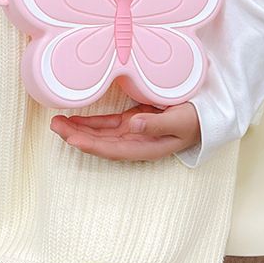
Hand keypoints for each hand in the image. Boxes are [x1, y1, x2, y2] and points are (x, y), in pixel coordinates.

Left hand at [50, 102, 200, 162]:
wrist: (208, 113)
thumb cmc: (196, 119)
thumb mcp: (180, 121)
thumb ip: (156, 124)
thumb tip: (132, 125)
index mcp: (146, 147)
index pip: (112, 149)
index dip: (92, 145)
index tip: (72, 139)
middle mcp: (135, 142)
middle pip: (100, 143)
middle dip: (77, 136)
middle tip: (55, 125)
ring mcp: (133, 131)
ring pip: (100, 133)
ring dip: (79, 128)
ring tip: (57, 122)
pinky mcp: (133, 119)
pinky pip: (107, 123)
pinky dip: (91, 121)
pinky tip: (75, 119)